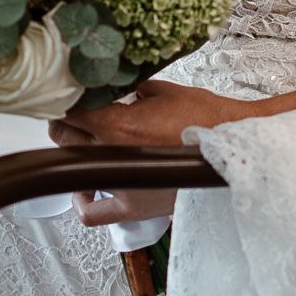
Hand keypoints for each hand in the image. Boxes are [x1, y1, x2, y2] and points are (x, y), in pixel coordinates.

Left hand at [48, 78, 246, 224]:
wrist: (232, 149)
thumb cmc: (207, 120)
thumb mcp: (164, 90)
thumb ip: (131, 86)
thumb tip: (113, 83)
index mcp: (117, 124)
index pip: (70, 110)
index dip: (68, 99)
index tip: (71, 95)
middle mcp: (112, 155)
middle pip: (63, 136)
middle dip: (67, 121)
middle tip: (78, 115)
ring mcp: (120, 184)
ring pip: (71, 167)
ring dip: (73, 152)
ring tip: (85, 143)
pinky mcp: (132, 207)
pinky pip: (92, 213)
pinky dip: (83, 202)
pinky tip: (88, 188)